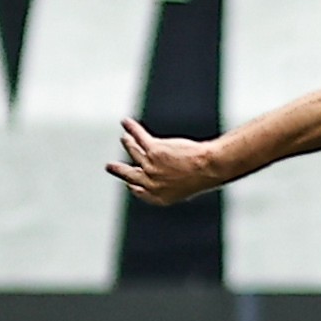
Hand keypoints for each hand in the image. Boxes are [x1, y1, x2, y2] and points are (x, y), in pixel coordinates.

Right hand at [107, 119, 226, 205]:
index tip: (129, 184)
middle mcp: (152, 183)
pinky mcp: (154, 150)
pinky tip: (126, 122)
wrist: (210, 168)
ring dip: (128, 143)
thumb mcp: (188, 188)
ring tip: (125, 138)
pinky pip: (138, 136)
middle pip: (130, 174)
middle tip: (110, 166)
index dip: (134, 188)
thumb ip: (175, 186)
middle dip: (118, 171)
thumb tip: (175, 180)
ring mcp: (151, 165)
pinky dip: (131, 128)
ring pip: (134, 152)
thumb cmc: (206, 177)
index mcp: (161, 197)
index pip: (141, 192)